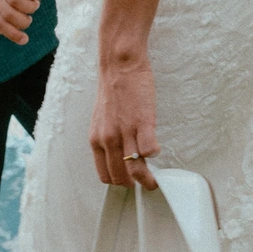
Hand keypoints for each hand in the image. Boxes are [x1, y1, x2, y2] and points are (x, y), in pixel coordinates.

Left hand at [90, 52, 158, 189]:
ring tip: (156, 180)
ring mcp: (125, 132)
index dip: (119, 181)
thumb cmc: (112, 90)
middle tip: (146, 183)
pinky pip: (150, 150)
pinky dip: (154, 153)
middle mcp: (108, 140)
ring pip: (136, 169)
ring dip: (147, 179)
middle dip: (134, 185)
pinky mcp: (142, 123)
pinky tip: (156, 147)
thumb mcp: (101, 120)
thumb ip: (107, 138)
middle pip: (121, 177)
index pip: (105, 174)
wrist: (119, 66)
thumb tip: (117, 154)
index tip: (129, 180)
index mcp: (96, 140)